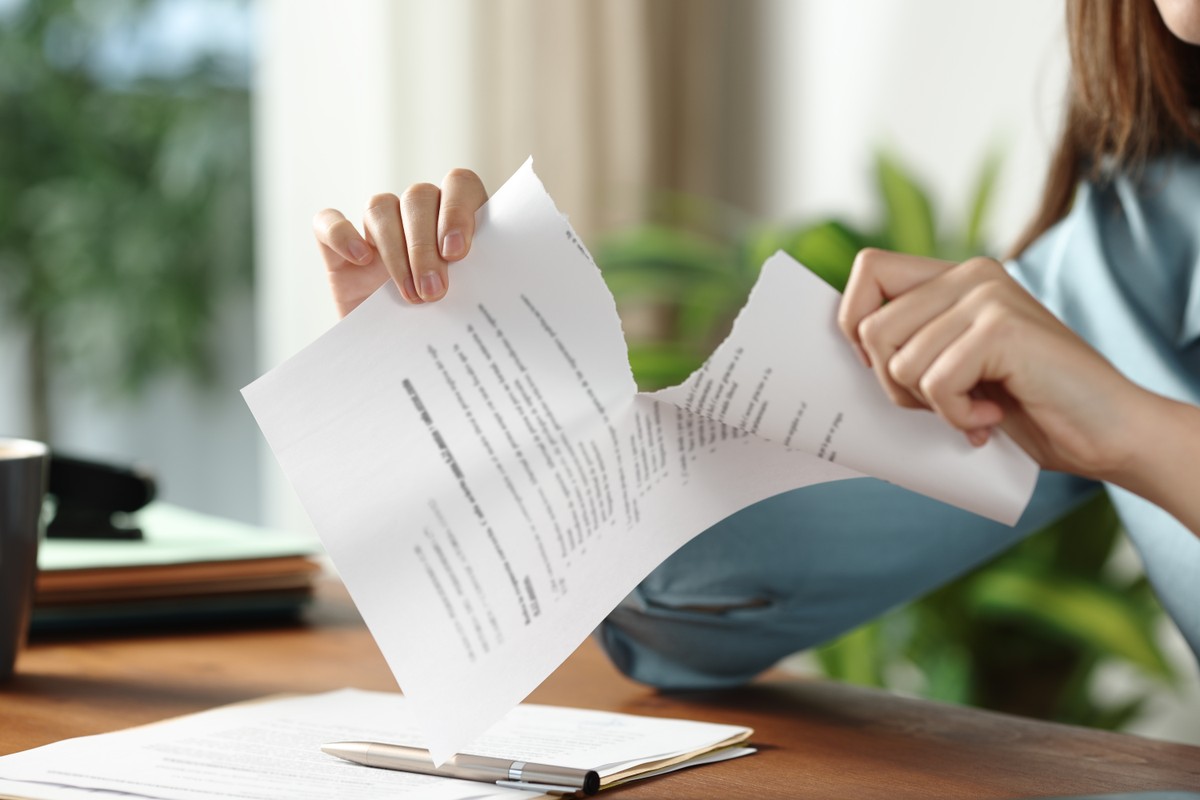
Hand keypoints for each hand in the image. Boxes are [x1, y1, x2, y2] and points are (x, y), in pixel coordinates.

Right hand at [312, 169, 488, 316]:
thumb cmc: (442, 328)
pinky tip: (361, 260)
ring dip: (394, 248)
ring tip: (410, 294)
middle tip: (434, 290)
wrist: (400, 358)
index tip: (457, 252)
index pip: (459, 184)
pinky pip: (328, 222)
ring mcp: (376, 229)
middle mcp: (417, 216)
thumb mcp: (466, 304)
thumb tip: (488, 282)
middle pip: (418, 197)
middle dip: (425, 245)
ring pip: (381, 207)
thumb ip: (478, 281)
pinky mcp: (338, 248)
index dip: (457, 210)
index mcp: (456, 219)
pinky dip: (342, 235)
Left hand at [836, 248, 1153, 481]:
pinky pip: (936, 382)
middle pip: (871, 327)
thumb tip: (845, 346)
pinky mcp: (1002, 328)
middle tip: (942, 402)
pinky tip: (995, 415)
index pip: (868, 271)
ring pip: (899, 360)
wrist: (1107, 431)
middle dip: (894, 384)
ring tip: (976, 408)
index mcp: (955, 277)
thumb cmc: (1027, 405)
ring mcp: (988, 297)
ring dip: (931, 404)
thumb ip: (912, 342)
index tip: (879, 365)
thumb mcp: (955, 366)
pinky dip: (959, 415)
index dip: (854, 322)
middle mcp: (971, 275)